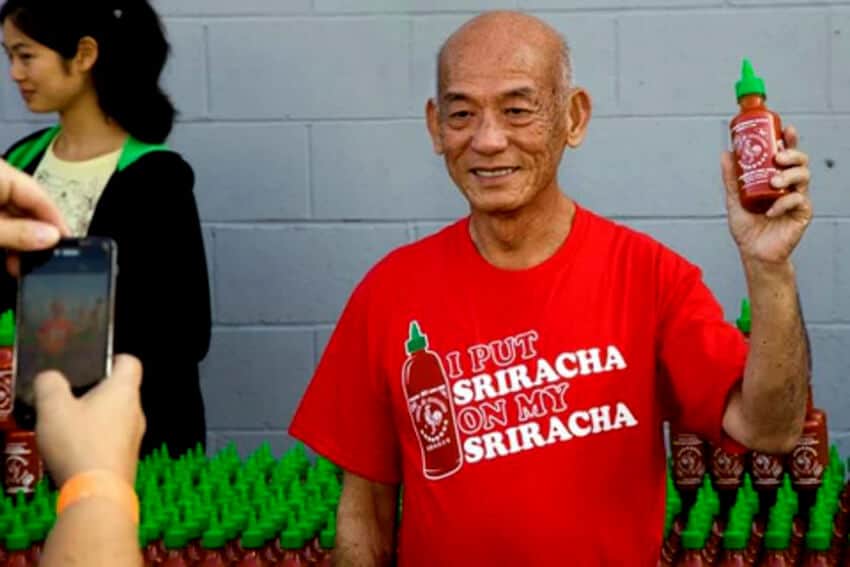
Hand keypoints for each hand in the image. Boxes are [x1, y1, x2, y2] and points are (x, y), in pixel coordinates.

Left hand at [0, 160, 68, 274]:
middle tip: (44, 261)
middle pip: (26, 205)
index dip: (57, 222)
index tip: (69, 244)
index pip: (40, 194)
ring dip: (18, 239)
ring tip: (20, 264)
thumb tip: (50, 237)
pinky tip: (7, 252)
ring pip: (9, 212)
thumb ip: (16, 232)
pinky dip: (4, 233)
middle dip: (35, 235)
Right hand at [34, 355, 144, 485]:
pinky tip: (74, 450)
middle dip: (95, 392)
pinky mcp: (127, 459)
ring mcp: (134, 437)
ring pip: (116, 417)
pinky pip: (112, 440)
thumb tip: (50, 377)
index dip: (112, 358)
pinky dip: (96, 440)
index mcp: (124, 391)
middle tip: (69, 397)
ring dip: (94, 418)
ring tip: (66, 425)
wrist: (97, 494)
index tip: (93, 364)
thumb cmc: (80, 444)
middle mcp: (136, 411)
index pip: (129, 362)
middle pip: (120, 391)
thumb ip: (50, 384)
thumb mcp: (53, 407)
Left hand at [720, 125, 811, 264]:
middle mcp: (789, 186)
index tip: (786, 130)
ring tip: (774, 182)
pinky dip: (784, 203)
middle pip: (800, 162)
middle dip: (792, 154)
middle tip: (778, 157)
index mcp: (776, 178)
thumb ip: (731, 178)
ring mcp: (797, 199)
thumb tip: (726, 153)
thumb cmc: (747, 227)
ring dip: (789, 175)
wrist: (753, 252)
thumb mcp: (734, 199)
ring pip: (804, 177)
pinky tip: (771, 210)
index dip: (790, 140)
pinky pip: (799, 201)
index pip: (786, 155)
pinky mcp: (802, 214)